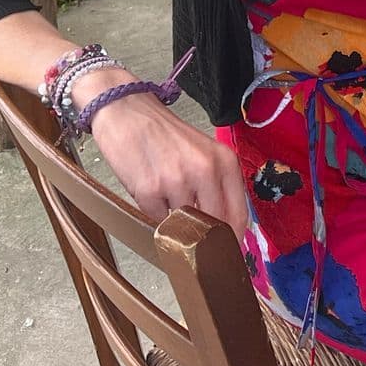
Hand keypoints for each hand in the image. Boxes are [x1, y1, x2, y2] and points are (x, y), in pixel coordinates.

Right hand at [81, 70, 249, 235]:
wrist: (127, 111)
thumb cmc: (165, 134)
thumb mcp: (202, 152)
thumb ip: (216, 185)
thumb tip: (223, 229)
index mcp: (224, 161)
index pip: (238, 214)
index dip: (233, 239)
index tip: (227, 253)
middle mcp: (205, 170)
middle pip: (213, 225)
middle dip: (203, 238)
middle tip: (195, 241)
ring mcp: (177, 181)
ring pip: (181, 224)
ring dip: (173, 219)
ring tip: (165, 194)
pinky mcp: (149, 190)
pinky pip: (155, 218)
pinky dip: (152, 211)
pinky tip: (148, 188)